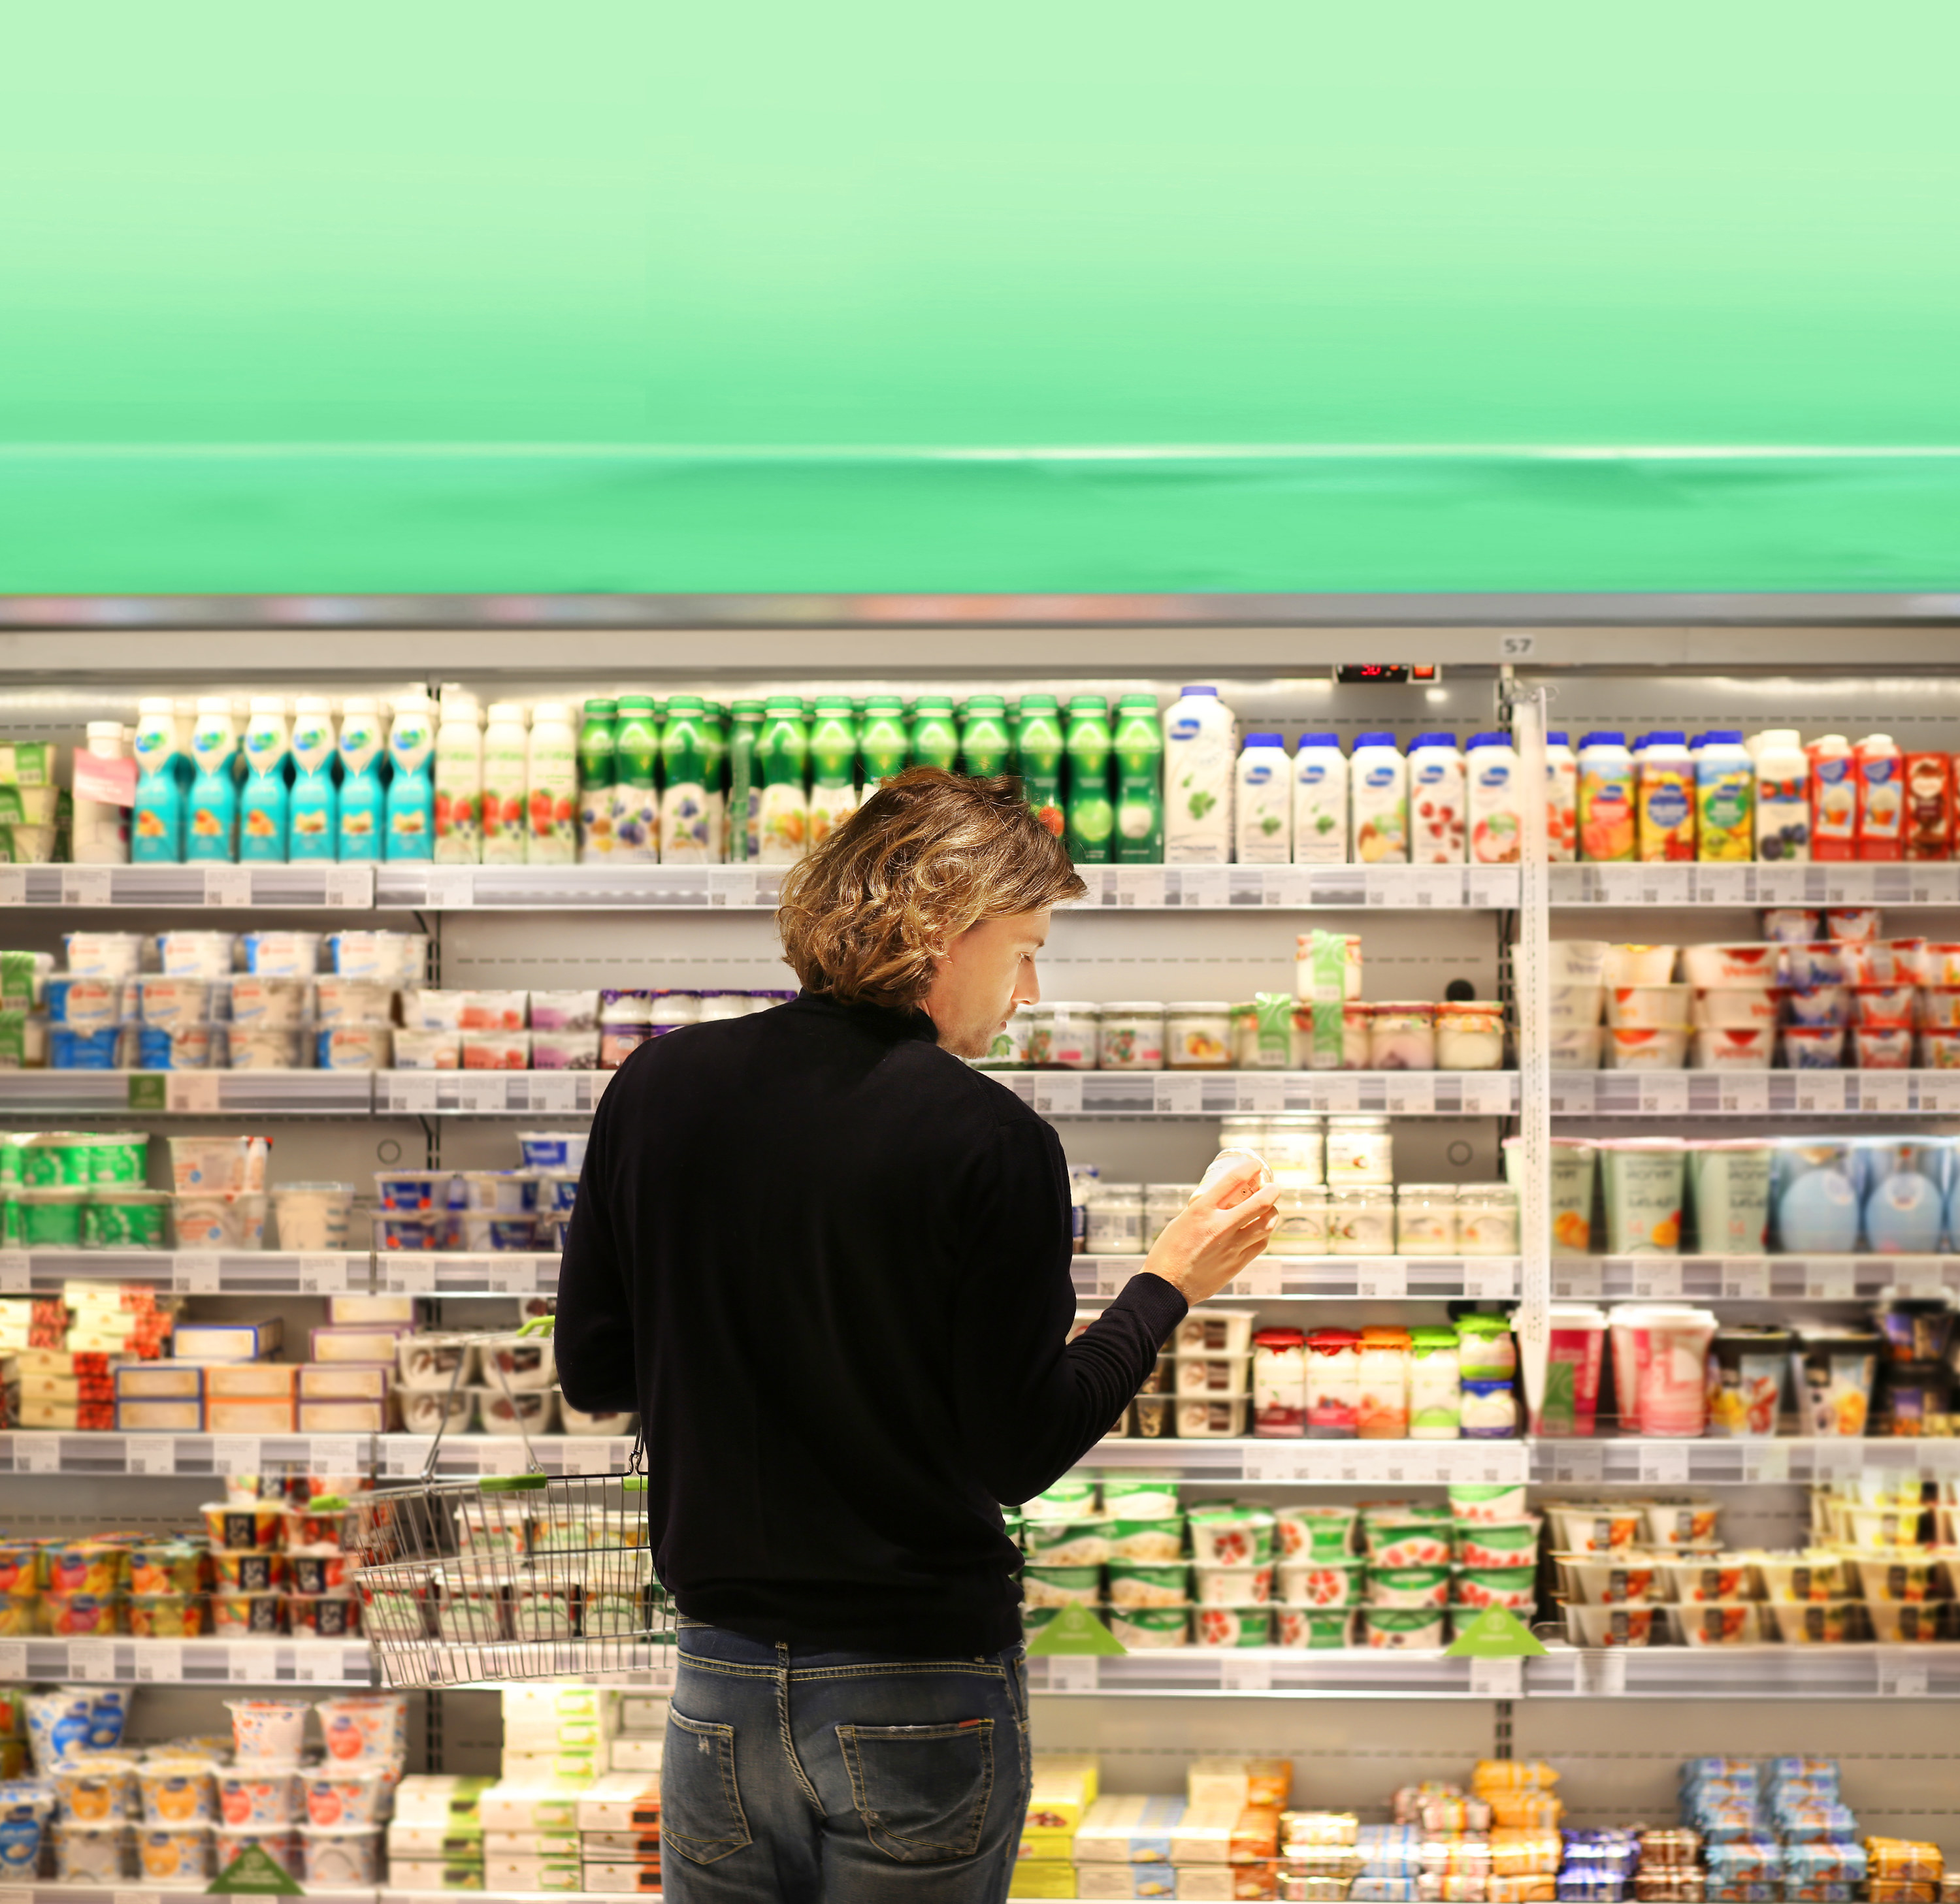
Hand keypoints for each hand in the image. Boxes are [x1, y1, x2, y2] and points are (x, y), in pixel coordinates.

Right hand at [1143, 1159, 1280, 1305]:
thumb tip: (1221, 1202)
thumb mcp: (1181, 1221)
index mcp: (1201, 1211)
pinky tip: (1261, 1231)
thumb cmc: (1168, 1253)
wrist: (1166, 1286)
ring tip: (1269, 1210)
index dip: (1249, 1169)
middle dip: (1271, 1191)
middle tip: (1272, 1188)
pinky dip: (1264, 1234)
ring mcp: (1231, 1247)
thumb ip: (1203, 1211)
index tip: (1255, 1166)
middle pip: (1259, 1203)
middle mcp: (1219, 1227)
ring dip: (1272, 1213)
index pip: (1232, 1181)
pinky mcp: (1237, 1264)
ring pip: (1266, 1225)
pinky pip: (1260, 1244)